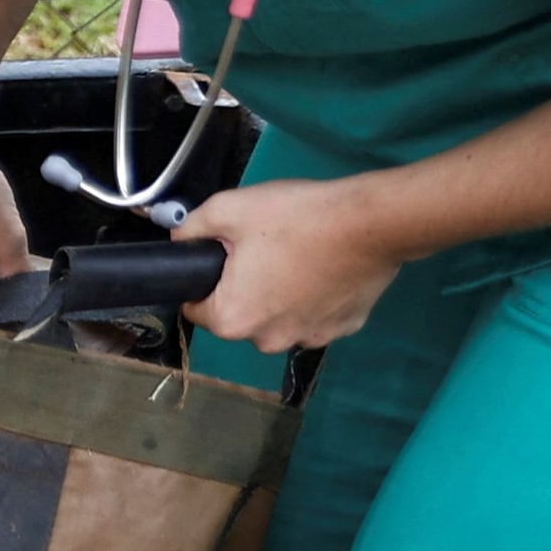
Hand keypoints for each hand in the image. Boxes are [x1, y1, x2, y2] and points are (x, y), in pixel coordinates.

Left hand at [179, 176, 405, 350]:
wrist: (370, 222)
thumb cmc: (297, 218)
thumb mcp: (230, 209)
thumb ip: (193, 228)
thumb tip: (180, 239)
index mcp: (232, 320)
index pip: (198, 308)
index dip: (206, 279)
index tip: (224, 257)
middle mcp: (267, 341)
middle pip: (240, 315)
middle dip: (244, 287)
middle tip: (263, 249)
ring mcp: (309, 338)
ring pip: (278, 318)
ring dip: (280, 295)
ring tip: (296, 256)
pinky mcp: (343, 329)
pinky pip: (314, 315)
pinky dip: (314, 297)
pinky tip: (323, 269)